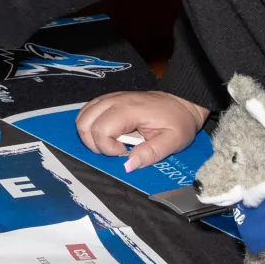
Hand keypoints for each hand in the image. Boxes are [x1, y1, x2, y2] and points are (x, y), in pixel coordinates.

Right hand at [77, 91, 210, 171]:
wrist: (181, 102)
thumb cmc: (178, 121)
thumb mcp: (173, 141)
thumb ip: (150, 153)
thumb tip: (127, 165)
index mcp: (130, 110)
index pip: (101, 130)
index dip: (108, 148)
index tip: (125, 152)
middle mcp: (115, 100)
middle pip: (84, 123)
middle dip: (95, 144)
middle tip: (116, 150)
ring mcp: (110, 98)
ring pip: (82, 117)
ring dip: (90, 135)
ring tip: (110, 143)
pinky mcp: (108, 99)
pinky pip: (87, 111)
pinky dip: (90, 125)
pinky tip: (107, 134)